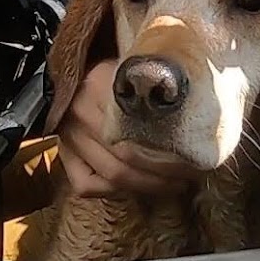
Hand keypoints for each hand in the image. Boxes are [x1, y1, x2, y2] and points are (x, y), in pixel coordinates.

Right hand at [56, 59, 202, 198]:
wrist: (70, 74)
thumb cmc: (110, 72)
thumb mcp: (129, 68)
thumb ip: (152, 86)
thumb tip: (196, 109)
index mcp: (100, 85)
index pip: (139, 131)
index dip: (171, 153)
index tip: (195, 157)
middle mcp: (81, 113)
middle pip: (129, 157)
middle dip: (166, 174)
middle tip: (191, 176)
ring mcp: (69, 137)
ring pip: (113, 176)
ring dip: (148, 186)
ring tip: (174, 185)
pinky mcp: (63, 154)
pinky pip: (87, 185)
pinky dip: (113, 192)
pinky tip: (136, 187)